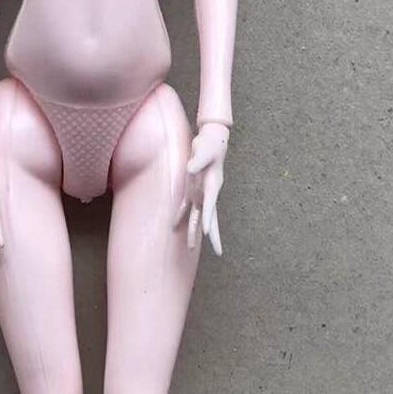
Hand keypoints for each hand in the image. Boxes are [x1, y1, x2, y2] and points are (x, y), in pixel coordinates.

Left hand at [175, 121, 228, 254]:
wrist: (212, 140)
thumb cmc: (210, 144)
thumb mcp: (205, 150)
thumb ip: (198, 160)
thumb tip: (191, 170)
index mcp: (214, 185)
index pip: (210, 205)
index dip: (207, 219)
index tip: (205, 232)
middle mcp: (208, 193)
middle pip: (211, 219)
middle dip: (213, 236)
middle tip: (219, 253)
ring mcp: (200, 193)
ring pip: (197, 217)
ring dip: (193, 232)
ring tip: (189, 249)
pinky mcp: (192, 190)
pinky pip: (185, 207)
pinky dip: (179, 217)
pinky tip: (173, 226)